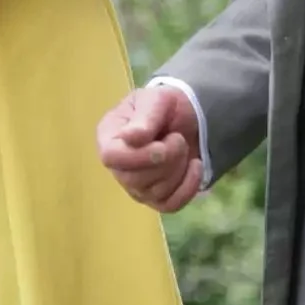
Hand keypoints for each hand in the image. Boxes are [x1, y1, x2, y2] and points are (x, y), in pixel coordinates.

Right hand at [97, 87, 202, 212]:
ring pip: (155, 193)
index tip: (162, 145)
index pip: (111, 157)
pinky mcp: (157, 199)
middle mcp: (118, 167)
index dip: (138, 156)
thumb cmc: (165, 106)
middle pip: (134, 180)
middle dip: (166, 160)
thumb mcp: (157, 99)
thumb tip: (131, 138)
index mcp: (109, 138)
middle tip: (178, 138)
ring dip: (178, 169)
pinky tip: (195, 166)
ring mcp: (136, 187)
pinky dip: (188, 187)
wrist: (189, 117)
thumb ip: (145, 116)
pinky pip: (170, 205)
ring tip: (183, 147)